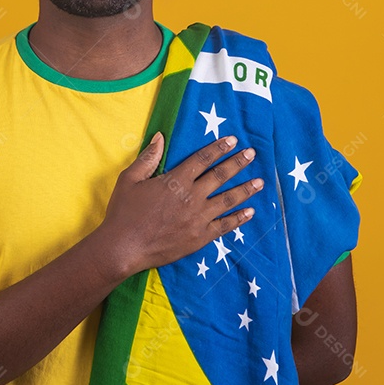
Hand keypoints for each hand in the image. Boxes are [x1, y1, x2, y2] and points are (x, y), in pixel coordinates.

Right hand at [98, 132, 262, 275]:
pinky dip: (239, 218)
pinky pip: (225, 225)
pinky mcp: (200, 237)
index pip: (202, 159)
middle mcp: (191, 197)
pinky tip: (250, 212)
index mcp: (175, 181)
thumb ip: (148, 158)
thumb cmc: (123, 212)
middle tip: (252, 154)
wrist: (123, 248)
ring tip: (260, 182)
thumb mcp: (129, 179)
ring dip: (245, 189)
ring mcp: (198, 218)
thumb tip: (160, 137)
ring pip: (228, 200)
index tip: (233, 140)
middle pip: (220, 176)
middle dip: (238, 163)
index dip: (218, 148)